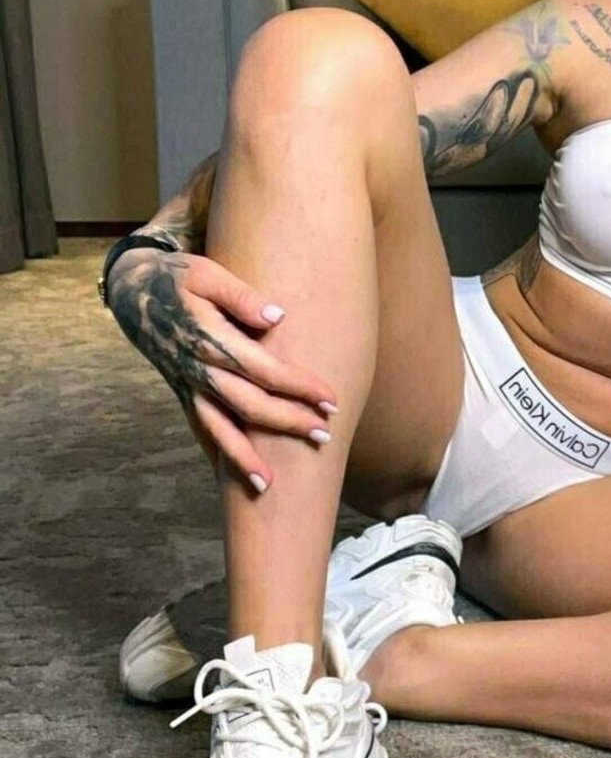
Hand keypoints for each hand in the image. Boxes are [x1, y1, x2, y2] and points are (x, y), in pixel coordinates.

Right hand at [106, 247, 337, 492]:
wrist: (133, 292)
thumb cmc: (178, 278)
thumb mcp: (206, 273)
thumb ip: (241, 296)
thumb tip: (277, 317)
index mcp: (209, 337)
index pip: (263, 369)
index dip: (298, 386)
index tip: (330, 399)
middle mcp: (198, 368)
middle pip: (248, 405)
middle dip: (288, 423)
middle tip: (325, 436)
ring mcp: (188, 384)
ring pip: (219, 428)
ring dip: (245, 457)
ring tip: (270, 484)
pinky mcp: (183, 393)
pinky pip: (202, 428)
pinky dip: (220, 452)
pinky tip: (239, 474)